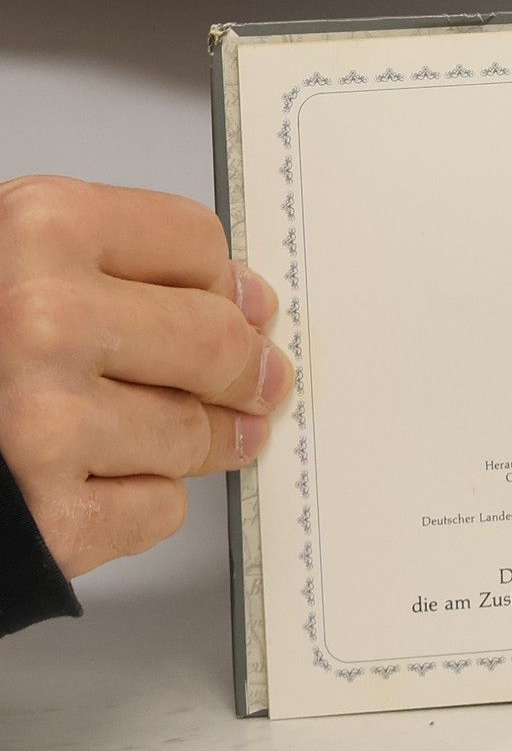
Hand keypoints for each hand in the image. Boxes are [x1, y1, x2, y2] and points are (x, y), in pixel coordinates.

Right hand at [0, 176, 292, 577]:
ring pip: (195, 432)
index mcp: (39, 230)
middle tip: (245, 386)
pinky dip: (136, 506)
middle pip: (220, 343)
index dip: (219, 284)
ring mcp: (43, 423)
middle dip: (238, 373)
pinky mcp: (48, 520)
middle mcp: (42, 318)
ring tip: (129, 437)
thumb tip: (248, 300)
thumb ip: (119, 266)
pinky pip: (158, 510)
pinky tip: (83, 485)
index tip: (225, 304)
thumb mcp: (9, 263)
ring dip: (187, 445)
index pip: (201, 247)